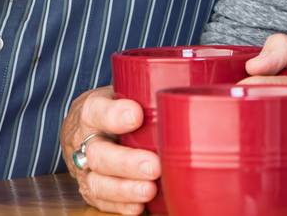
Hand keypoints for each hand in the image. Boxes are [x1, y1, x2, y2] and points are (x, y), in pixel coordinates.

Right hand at [60, 86, 160, 214]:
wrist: (83, 129)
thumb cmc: (115, 106)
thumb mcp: (123, 89)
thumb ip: (147, 88)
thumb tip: (203, 82)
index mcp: (92, 110)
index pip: (96, 111)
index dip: (113, 115)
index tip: (136, 116)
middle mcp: (84, 141)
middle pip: (99, 154)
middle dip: (126, 163)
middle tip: (154, 166)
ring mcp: (85, 169)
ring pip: (98, 183)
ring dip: (125, 189)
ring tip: (149, 190)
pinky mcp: (90, 189)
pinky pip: (101, 201)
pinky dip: (120, 205)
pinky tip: (139, 206)